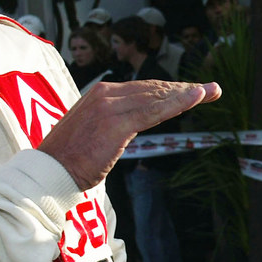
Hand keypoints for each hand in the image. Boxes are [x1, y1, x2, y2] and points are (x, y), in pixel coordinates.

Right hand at [39, 80, 220, 189]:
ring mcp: (111, 106)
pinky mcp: (117, 122)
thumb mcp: (91, 134)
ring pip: (157, 96)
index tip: (191, 92)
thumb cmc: (68, 160)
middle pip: (153, 88)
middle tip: (211, 89)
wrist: (50, 172)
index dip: (169, 90)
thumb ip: (110, 124)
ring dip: (187, 94)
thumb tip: (127, 126)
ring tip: (211, 91)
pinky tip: (196, 97)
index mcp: (99, 95)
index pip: (142, 88)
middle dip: (184, 89)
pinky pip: (154, 110)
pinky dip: (178, 102)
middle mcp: (105, 94)